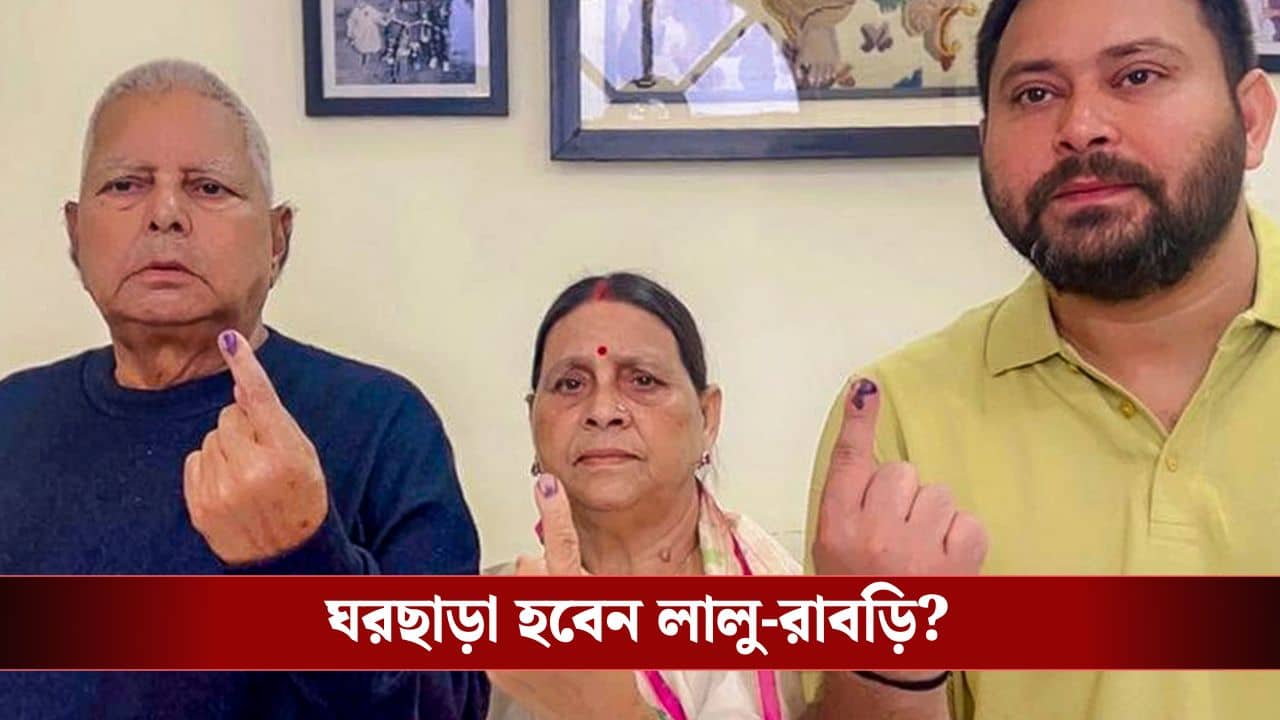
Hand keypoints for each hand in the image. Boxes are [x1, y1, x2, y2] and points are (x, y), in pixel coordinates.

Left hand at [183, 330, 328, 564]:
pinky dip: (209, 467)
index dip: (246, 366)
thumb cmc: (301, 502)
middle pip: (230, 416)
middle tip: (263, 456)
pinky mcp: (200, 504)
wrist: (287, 557)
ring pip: (210, 437)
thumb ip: (274, 421)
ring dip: (226, 449)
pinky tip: (229, 487)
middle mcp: (251, 471)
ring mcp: (222, 490)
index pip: (260, 398)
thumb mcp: (304, 456)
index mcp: (285, 455)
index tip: (231, 339)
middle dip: (243, 428)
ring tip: (247, 477)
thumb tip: (243, 387)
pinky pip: (195, 460)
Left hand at [487, 475, 647, 719]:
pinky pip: (493, 628)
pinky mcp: (495, 667)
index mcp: (575, 607)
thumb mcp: (612, 612)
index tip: (547, 486)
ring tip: (548, 634)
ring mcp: (513, 648)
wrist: (609, 717)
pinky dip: (508, 634)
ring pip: (506, 596)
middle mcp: (540, 627)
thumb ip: (574, 579)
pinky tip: (535, 651)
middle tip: (562, 611)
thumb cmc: (619, 669)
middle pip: (526, 570)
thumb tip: (533, 561)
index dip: (556, 512)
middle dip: (539, 579)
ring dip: (521, 605)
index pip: (565, 548)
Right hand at [812, 379, 986, 681]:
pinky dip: (960, 537)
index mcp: (835, 529)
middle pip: (901, 472)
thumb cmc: (854, 602)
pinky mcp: (957, 563)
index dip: (859, 423)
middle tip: (896, 531)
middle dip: (903, 495)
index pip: (849, 463)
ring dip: (932, 517)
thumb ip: (850, 507)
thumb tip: (877, 459)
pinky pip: (967, 520)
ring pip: (937, 493)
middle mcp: (873, 534)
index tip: (865, 387)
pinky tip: (945, 561)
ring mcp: (917, 549)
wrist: (886, 659)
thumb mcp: (831, 553)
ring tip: (921, 552)